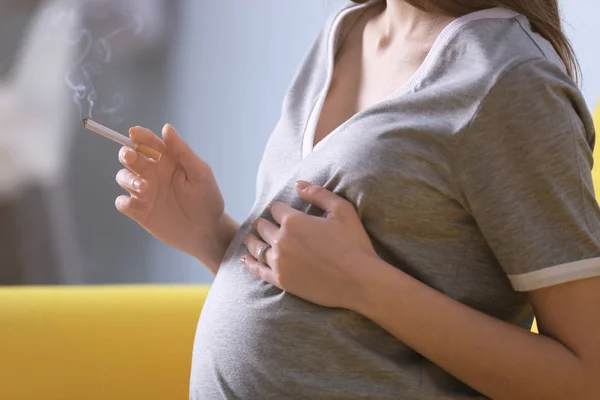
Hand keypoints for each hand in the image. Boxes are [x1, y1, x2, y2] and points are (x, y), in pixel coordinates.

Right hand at [115, 124, 226, 263]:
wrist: (207, 231)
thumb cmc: (207, 199)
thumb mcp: (200, 173)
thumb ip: (182, 151)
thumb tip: (166, 127)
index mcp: (168, 160)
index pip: (149, 143)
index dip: (140, 135)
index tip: (134, 133)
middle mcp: (153, 173)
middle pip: (130, 157)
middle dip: (126, 154)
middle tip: (130, 157)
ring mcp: (145, 192)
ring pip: (123, 177)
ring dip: (127, 178)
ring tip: (143, 187)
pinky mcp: (140, 211)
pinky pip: (122, 203)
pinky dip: (124, 202)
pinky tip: (134, 204)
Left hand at [242, 181, 378, 308]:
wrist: (360, 281)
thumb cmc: (354, 244)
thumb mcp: (342, 210)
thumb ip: (318, 194)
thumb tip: (298, 184)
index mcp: (294, 221)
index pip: (276, 209)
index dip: (277, 208)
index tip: (277, 210)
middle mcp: (281, 240)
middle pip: (263, 227)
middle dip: (262, 224)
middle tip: (260, 224)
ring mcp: (279, 262)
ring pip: (257, 247)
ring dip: (252, 240)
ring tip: (250, 238)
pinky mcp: (281, 281)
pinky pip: (258, 270)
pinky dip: (250, 263)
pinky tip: (246, 259)